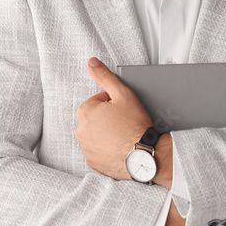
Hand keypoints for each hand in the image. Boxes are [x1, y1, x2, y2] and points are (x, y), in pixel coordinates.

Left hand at [75, 57, 153, 180]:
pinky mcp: (93, 162)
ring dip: (107, 134)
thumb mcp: (123, 93)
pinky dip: (107, 150)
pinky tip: (120, 148)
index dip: (114, 104)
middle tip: (125, 123)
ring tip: (124, 136)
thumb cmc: (135, 124)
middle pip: (96, 118)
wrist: (144, 155)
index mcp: (85, 112)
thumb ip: (105, 76)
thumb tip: (92, 62)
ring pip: (97, 135)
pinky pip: (99, 152)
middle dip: (108, 119)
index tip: (124, 111)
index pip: (99, 101)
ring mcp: (86, 148)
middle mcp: (81, 130)